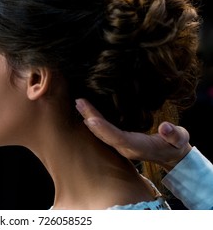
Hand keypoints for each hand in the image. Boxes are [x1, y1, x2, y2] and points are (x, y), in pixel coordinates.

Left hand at [76, 98, 191, 170]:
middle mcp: (124, 147)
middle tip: (79, 102)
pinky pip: (103, 131)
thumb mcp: (179, 140)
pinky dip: (94, 121)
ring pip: (101, 133)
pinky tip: (86, 111)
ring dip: (89, 118)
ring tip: (79, 104)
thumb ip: (175, 135)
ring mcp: (120, 145)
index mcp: (137, 147)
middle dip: (91, 118)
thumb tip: (166, 127)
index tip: (90, 119)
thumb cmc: (174, 145)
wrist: (170, 157)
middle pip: (104, 134)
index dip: (103, 129)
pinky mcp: (118, 141)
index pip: (117, 137)